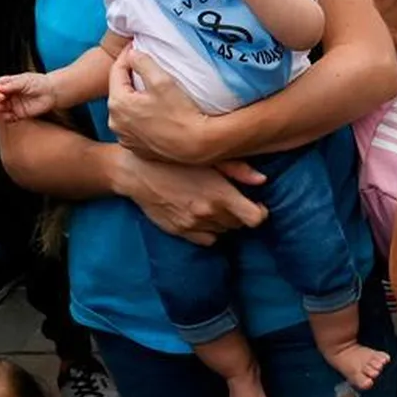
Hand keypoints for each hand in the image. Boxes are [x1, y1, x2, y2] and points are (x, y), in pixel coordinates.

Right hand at [0, 73, 57, 121]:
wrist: (52, 92)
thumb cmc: (39, 83)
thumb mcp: (24, 80)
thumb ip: (12, 85)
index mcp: (8, 84)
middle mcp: (9, 95)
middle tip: (0, 97)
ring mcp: (13, 104)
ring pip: (1, 108)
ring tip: (0, 107)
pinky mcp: (18, 114)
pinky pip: (9, 118)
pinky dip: (7, 118)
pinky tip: (8, 116)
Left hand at [107, 46, 218, 163]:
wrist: (197, 145)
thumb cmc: (180, 113)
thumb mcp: (162, 81)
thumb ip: (143, 62)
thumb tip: (132, 54)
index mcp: (118, 103)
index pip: (116, 70)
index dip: (126, 55)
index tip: (135, 45)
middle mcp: (115, 122)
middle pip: (119, 90)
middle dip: (129, 76)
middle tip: (143, 65)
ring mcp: (124, 137)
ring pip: (125, 109)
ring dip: (134, 97)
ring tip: (149, 89)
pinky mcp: (135, 147)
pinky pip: (133, 125)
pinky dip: (139, 116)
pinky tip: (153, 111)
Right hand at [117, 152, 268, 245]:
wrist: (135, 171)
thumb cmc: (174, 158)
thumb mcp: (208, 156)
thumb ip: (238, 169)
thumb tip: (262, 180)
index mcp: (219, 194)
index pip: (254, 218)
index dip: (260, 213)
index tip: (258, 205)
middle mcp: (208, 213)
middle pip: (239, 225)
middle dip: (242, 213)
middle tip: (235, 199)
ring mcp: (192, 225)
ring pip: (224, 232)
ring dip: (226, 221)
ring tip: (217, 204)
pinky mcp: (179, 231)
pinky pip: (206, 240)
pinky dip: (210, 230)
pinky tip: (204, 215)